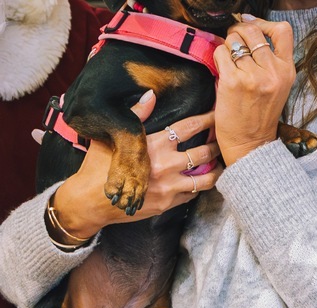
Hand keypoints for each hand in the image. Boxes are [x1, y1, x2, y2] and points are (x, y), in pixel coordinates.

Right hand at [52, 91, 222, 238]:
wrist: (90, 202)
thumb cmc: (98, 167)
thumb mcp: (113, 138)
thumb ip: (137, 116)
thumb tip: (150, 95)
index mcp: (154, 145)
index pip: (188, 127)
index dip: (207, 119)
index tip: (219, 114)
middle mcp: (165, 165)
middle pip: (203, 152)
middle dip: (218, 145)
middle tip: (226, 141)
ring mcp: (168, 186)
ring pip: (205, 178)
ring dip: (216, 170)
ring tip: (222, 164)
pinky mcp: (168, 204)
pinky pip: (192, 194)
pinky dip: (199, 187)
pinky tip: (203, 181)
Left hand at [213, 15, 295, 164]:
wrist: (250, 144)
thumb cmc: (260, 115)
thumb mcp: (278, 86)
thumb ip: (270, 62)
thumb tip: (250, 31)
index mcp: (287, 71)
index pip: (283, 31)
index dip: (265, 24)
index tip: (253, 27)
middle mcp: (273, 71)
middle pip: (253, 31)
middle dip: (240, 30)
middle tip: (234, 40)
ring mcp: (253, 76)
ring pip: (234, 40)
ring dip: (228, 45)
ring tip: (228, 59)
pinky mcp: (232, 82)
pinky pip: (221, 53)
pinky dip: (218, 57)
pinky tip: (222, 70)